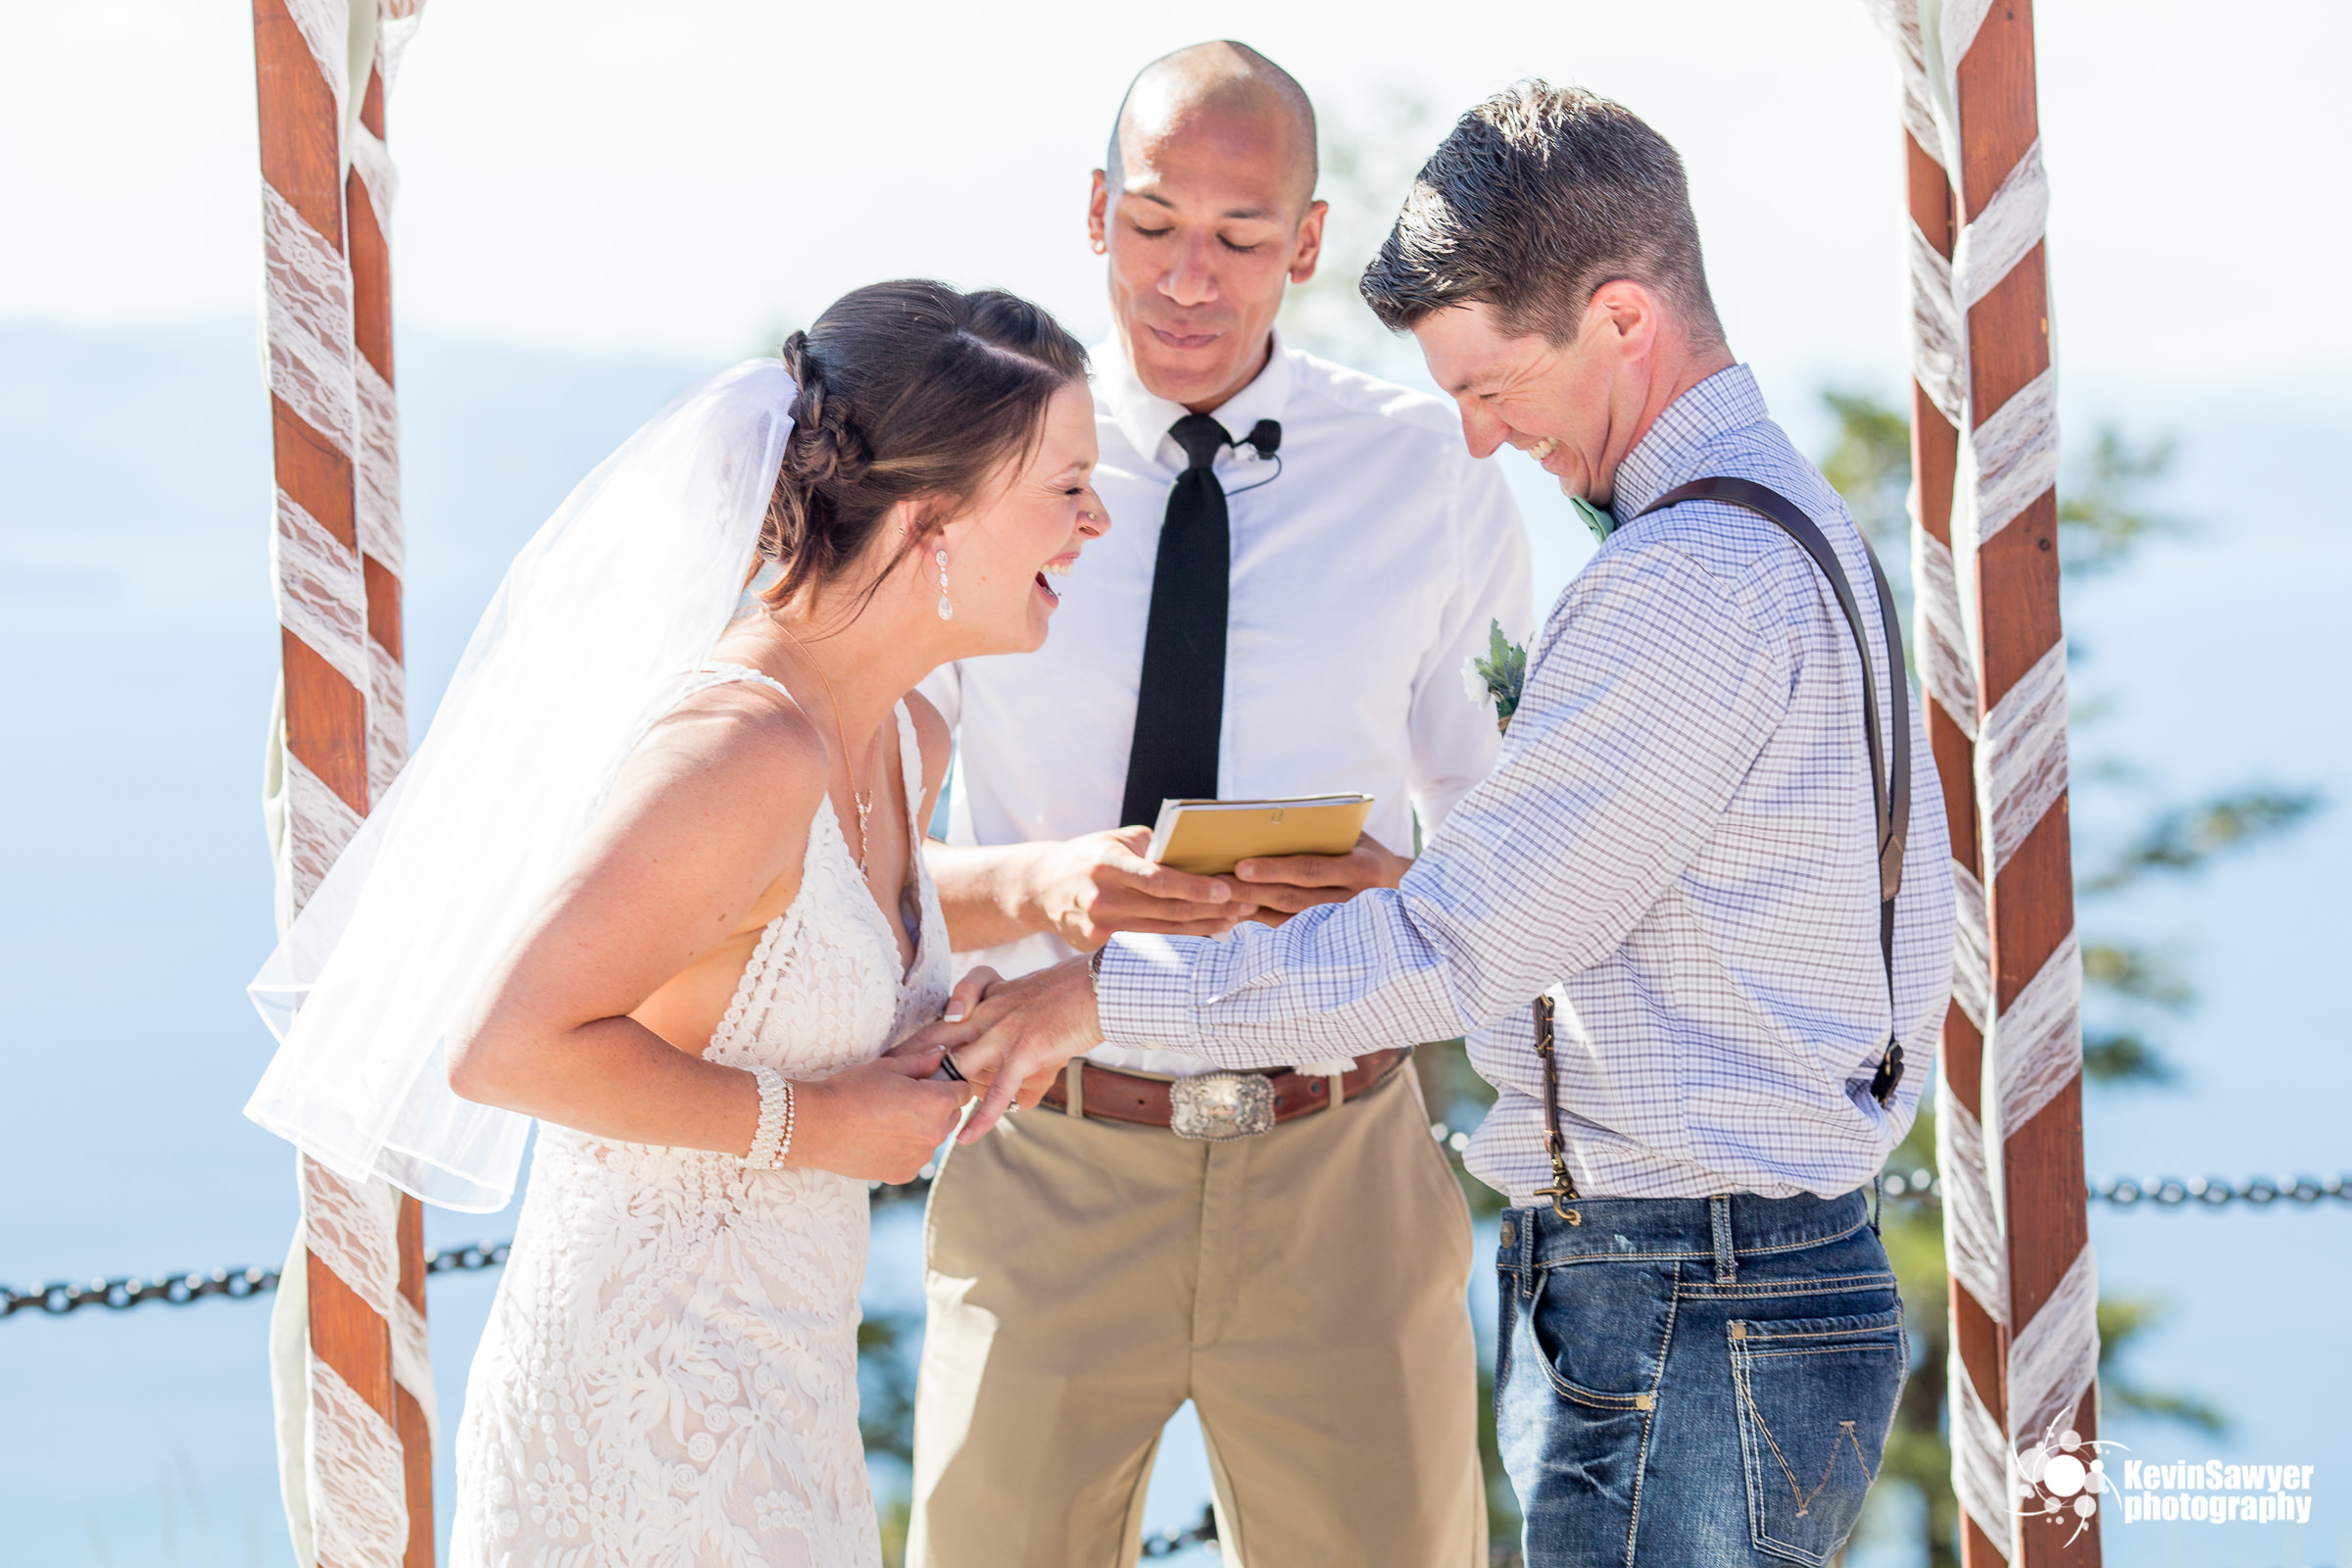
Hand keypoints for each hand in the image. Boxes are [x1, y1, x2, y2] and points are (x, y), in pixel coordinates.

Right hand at [788, 1048, 972, 1183]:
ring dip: (921, 1129)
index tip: (932, 1083)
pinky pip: (915, 1157)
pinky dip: (905, 1149)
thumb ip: (923, 1061)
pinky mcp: (904, 1174)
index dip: (949, 1084)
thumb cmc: (851, 1090)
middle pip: (951, 1116)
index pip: (963, 1091)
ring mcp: (920, 1158)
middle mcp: (935, 1134)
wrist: (817, 1126)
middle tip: (905, 1100)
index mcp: (936, 1103)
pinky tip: (880, 1138)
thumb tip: (942, 1055)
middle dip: (937, 1107)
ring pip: (933, 1138)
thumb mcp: (889, 1067)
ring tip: (887, 1120)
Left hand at [903, 957, 1103, 1142]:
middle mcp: (989, 1015)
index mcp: (989, 1001)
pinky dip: (980, 1117)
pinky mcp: (1025, 1052)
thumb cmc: (1072, 993)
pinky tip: (965, 1138)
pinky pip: (997, 1092)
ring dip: (940, 1095)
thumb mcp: (1033, 999)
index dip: (915, 1042)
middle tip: (884, 1090)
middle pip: (938, 1043)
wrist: (1099, 987)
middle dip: (910, 1068)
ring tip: (918, 1120)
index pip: (942, 1021)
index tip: (890, 1059)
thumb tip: (1007, 1044)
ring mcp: (1004, 1033)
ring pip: (961, 1068)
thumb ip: (1014, 1023)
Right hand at [1023, 826, 1256, 946]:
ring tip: (1236, 918)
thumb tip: (1197, 852)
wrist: (1040, 887)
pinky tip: (1206, 932)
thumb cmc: (1088, 856)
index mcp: (1108, 865)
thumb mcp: (1115, 839)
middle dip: (1213, 908)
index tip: (1226, 888)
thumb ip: (1153, 845)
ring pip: (1165, 932)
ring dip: (1205, 926)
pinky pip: (1149, 943)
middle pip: (1168, 910)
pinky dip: (1180, 939)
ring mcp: (1100, 927)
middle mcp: (1102, 899)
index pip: (1158, 880)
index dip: (1194, 886)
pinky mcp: (1098, 946)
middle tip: (1247, 903)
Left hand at [1230, 832, 1410, 923]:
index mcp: (1360, 869)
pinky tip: (1237, 918)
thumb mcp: (1355, 836)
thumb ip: (1323, 831)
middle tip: (1217, 885)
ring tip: (1220, 902)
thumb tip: (1271, 822)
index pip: (1309, 870)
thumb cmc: (1367, 853)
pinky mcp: (1333, 940)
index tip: (1240, 865)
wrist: (1405, 892)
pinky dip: (1263, 927)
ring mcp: (1343, 926)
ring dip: (1252, 913)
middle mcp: (1354, 901)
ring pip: (1289, 922)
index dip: (1274, 869)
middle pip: (1293, 899)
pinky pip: (1292, 937)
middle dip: (1252, 892)